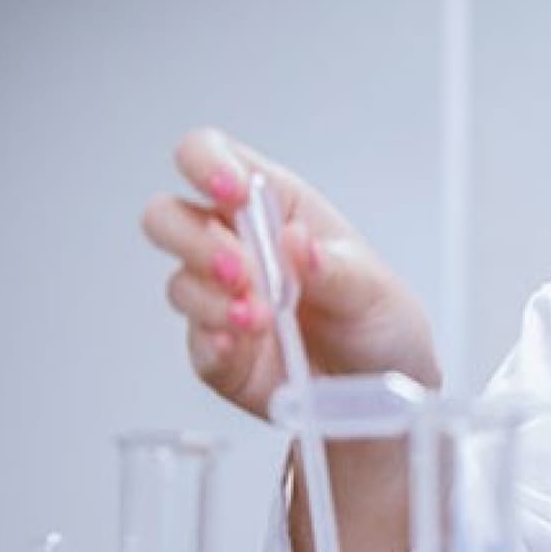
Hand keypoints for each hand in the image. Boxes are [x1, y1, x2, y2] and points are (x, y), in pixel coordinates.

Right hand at [140, 128, 438, 417]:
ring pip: (180, 282)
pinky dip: (214, 343)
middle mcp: (238, 247)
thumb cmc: (379, 323)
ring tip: (265, 320)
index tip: (230, 191)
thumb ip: (333, 266)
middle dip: (195, 240)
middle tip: (242, 269)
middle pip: (169, 216)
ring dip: (214, 300)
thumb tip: (296, 241)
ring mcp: (221, 299)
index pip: (214, 158)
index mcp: (276, 208)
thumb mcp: (375, 288)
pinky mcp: (216, 351)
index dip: (206, 163)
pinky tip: (242, 346)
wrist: (381, 393)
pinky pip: (193, 342)